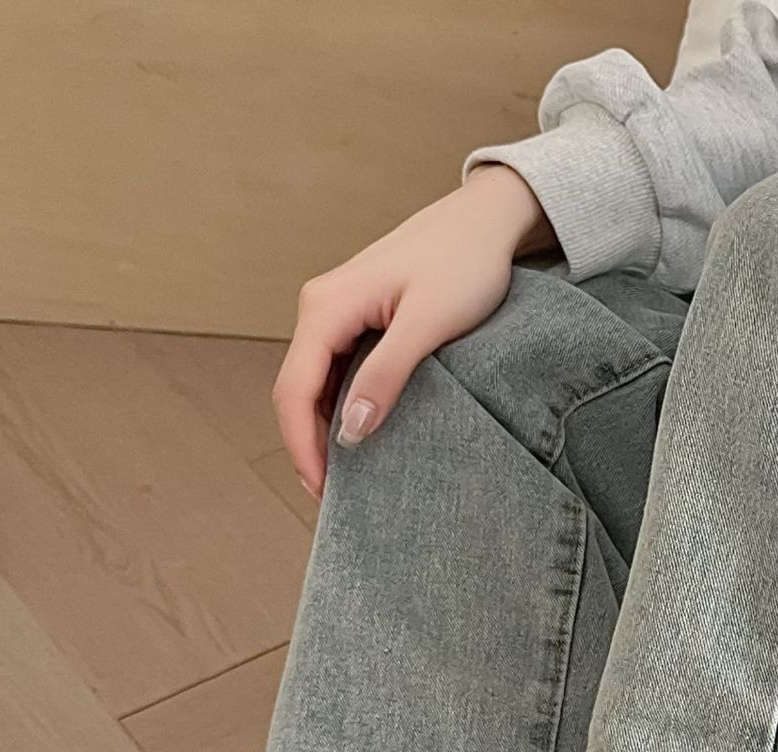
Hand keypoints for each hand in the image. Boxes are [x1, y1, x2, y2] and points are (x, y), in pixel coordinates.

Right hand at [274, 165, 553, 498]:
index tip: (324, 495)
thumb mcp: (429, 323)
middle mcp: (319, 307)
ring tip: (347, 482)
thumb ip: (388, 373)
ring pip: (314, 384)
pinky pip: (336, 372)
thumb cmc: (464, 264)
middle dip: (308, 447)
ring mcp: (336, 312)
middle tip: (334, 503)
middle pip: (296, 391)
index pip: (294, 390)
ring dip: (323, 432)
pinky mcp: (358, 318)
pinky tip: (360, 439)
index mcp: (325, 307)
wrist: (484, 223)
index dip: (303, 448)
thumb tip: (351, 430)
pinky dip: (341, 409)